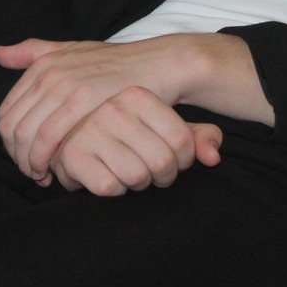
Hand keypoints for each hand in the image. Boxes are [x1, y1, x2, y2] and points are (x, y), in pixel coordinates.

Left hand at [0, 36, 204, 181]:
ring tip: (44, 177)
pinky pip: (49, 137)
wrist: (160, 64)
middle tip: (34, 174)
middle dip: (18, 157)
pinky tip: (58, 172)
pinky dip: (46, 160)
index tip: (26, 159)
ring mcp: (65, 83)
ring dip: (30, 163)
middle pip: (12, 126)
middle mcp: (48, 71)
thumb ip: (35, 52)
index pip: (7, 111)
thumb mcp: (74, 52)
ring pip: (27, 135)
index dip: (11, 142)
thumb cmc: (119, 66)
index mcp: (43, 63)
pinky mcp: (83, 99)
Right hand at [47, 91, 223, 195]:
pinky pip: (110, 187)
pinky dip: (114, 191)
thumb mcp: (165, 131)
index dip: (183, 160)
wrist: (72, 144)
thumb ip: (196, 138)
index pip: (182, 140)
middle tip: (150, 173)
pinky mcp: (72, 154)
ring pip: (137, 176)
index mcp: (137, 95)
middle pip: (162, 161)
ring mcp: (89, 129)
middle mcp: (112, 107)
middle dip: (161, 177)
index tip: (172, 160)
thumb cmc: (127, 140)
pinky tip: (107, 178)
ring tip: (128, 174)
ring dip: (137, 185)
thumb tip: (214, 157)